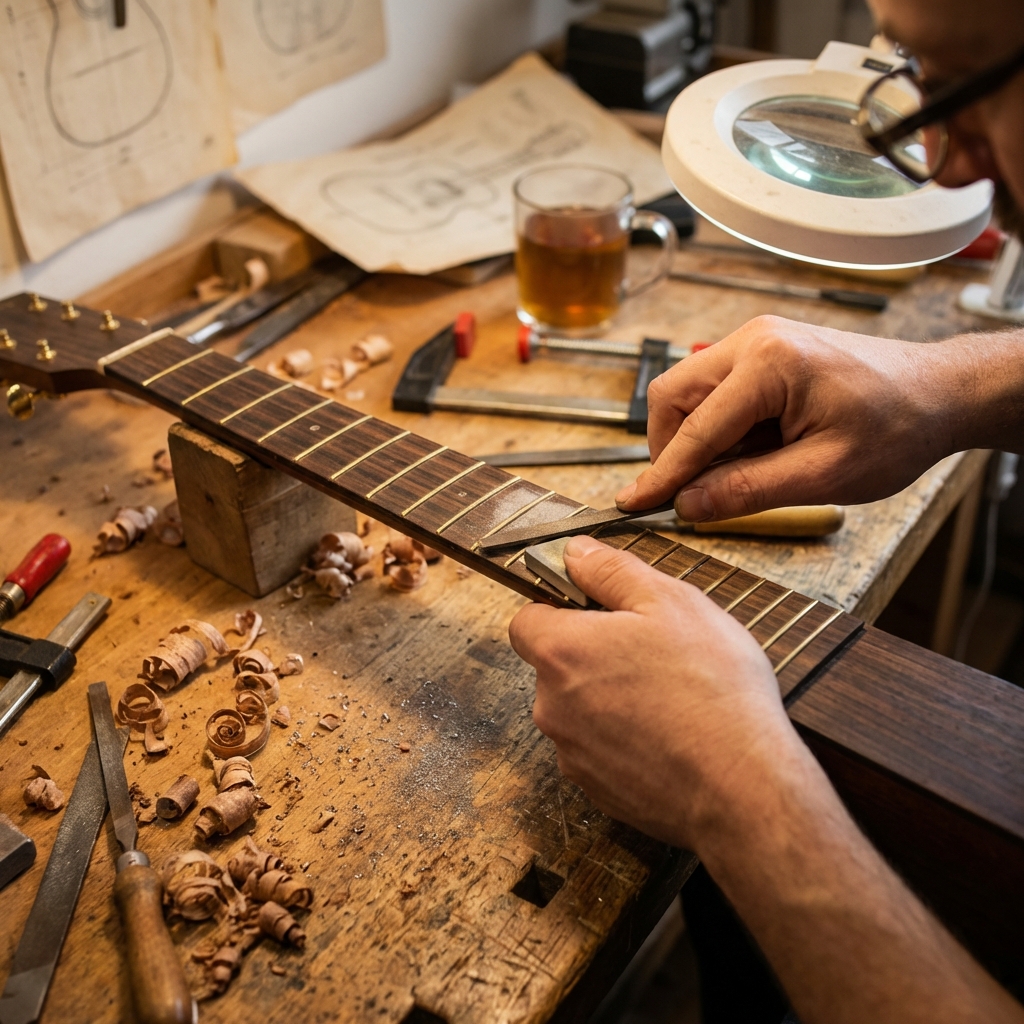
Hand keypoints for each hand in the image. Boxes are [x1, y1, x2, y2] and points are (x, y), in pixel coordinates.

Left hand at [507, 535, 812, 852]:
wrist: (742, 787)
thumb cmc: (711, 687)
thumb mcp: (669, 602)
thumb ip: (611, 571)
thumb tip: (575, 553)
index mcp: (561, 653)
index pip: (526, 619)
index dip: (560, 608)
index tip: (600, 610)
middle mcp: (551, 707)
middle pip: (555, 666)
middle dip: (593, 654)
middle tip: (653, 652)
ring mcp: (572, 754)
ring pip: (579, 709)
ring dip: (611, 698)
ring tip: (670, 697)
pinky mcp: (597, 791)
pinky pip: (601, 750)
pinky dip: (626, 740)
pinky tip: (671, 737)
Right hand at [615, 316, 957, 520]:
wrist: (940, 393)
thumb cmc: (898, 426)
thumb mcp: (823, 474)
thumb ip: (747, 491)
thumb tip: (688, 505)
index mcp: (769, 364)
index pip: (694, 429)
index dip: (662, 475)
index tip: (634, 504)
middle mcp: (754, 340)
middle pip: (672, 396)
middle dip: (670, 449)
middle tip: (689, 493)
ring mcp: (756, 341)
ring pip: (687, 393)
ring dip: (695, 439)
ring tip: (737, 472)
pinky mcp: (763, 353)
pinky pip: (714, 391)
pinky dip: (717, 428)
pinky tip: (751, 452)